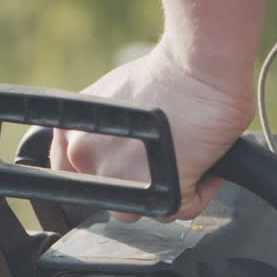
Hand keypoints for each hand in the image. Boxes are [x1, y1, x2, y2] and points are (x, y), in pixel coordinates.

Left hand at [51, 42, 253, 221]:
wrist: (200, 64)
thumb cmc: (167, 73)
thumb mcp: (114, 98)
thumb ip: (105, 132)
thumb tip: (116, 153)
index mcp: (71, 135)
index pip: (76, 178)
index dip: (108, 178)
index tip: (130, 170)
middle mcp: (86, 157)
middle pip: (114, 200)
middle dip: (143, 186)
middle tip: (166, 159)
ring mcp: (120, 177)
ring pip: (145, 211)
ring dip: (170, 193)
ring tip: (188, 161)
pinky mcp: (161, 190)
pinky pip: (182, 209)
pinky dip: (200, 192)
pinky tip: (206, 164)